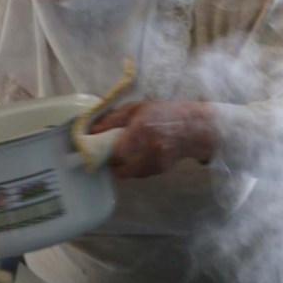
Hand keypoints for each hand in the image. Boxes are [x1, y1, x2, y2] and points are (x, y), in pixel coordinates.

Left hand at [88, 101, 215, 177]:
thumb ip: (113, 119)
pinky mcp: (161, 170)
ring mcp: (157, 161)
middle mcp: (151, 147)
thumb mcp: (136, 108)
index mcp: (142, 128)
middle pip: (122, 169)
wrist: (191, 127)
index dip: (106, 155)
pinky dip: (136, 168)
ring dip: (125, 167)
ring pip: (130, 174)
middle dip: (114, 164)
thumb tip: (91, 131)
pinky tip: (140, 156)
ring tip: (128, 154)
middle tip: (112, 156)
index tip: (101, 151)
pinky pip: (140, 174)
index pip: (117, 153)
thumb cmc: (161, 113)